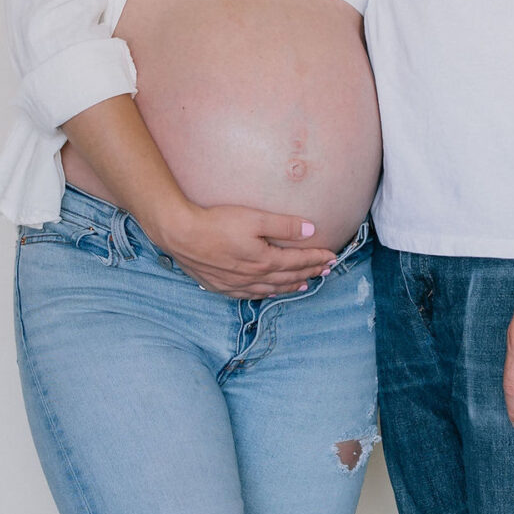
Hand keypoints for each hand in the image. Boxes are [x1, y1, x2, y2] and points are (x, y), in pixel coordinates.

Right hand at [159, 203, 336, 298]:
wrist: (182, 235)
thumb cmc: (217, 223)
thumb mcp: (254, 218)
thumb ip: (284, 226)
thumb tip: (311, 230)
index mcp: (264, 260)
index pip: (298, 261)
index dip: (316, 258)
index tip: (332, 256)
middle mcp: (254, 276)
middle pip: (288, 277)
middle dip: (309, 272)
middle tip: (325, 271)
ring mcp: (237, 284)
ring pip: (271, 288)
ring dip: (291, 286)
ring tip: (305, 285)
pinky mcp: (221, 286)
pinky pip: (250, 294)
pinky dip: (266, 294)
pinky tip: (269, 292)